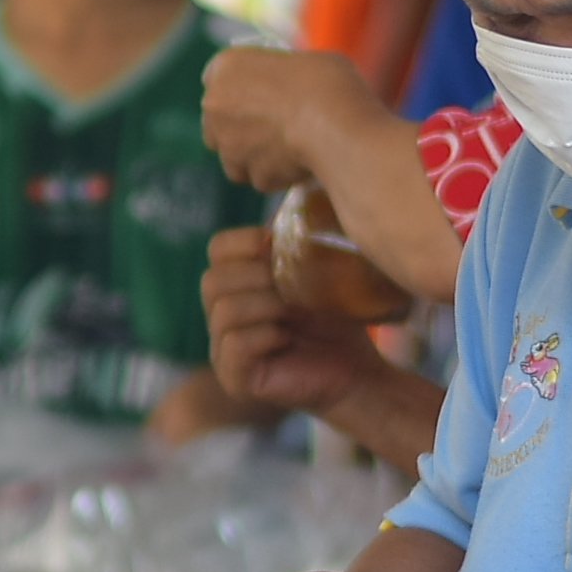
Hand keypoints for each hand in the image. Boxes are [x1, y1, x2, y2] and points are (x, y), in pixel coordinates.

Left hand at [199, 45, 387, 193]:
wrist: (331, 120)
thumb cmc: (324, 80)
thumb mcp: (300, 59)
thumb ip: (280, 75)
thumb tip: (290, 89)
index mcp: (226, 67)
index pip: (218, 77)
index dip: (241, 88)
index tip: (260, 94)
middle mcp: (215, 105)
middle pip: (218, 121)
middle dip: (240, 126)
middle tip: (272, 126)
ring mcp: (228, 145)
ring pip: (234, 156)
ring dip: (253, 155)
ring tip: (286, 149)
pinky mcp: (251, 174)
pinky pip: (262, 177)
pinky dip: (278, 174)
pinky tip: (300, 164)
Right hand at [202, 226, 395, 416]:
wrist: (359, 371)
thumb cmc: (339, 320)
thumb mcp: (321, 273)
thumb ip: (301, 243)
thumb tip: (302, 193)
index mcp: (237, 285)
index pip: (217, 249)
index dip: (244, 241)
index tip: (277, 245)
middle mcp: (221, 317)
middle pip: (212, 280)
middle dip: (256, 277)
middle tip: (291, 286)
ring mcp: (223, 350)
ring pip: (223, 311)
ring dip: (265, 306)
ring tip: (293, 313)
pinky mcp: (235, 378)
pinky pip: (234, 345)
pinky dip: (263, 336)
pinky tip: (286, 338)